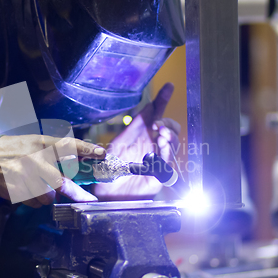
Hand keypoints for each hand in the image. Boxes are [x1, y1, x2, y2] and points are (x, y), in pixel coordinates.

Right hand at [0, 135, 105, 207]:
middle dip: (75, 193)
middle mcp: (33, 159)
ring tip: (38, 186)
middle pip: (60, 182)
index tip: (102, 153)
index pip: (67, 144)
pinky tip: (26, 190)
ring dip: (47, 196)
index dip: (86, 148)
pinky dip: (33, 200)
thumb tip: (79, 159)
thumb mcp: (33, 142)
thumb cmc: (14, 150)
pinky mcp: (15, 189)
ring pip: (47, 197)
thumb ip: (53, 150)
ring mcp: (23, 176)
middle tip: (88, 199)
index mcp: (41, 144)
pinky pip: (33, 203)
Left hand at [93, 83, 179, 200]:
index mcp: (141, 135)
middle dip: (168, 123)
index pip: (155, 114)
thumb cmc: (108, 167)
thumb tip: (149, 106)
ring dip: (169, 136)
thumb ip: (136, 125)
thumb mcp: (120, 141)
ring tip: (160, 135)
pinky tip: (161, 145)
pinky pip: (168, 160)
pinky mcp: (159, 175)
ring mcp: (156, 159)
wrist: (104, 190)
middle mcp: (151, 145)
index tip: (169, 86)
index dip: (162, 100)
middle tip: (158, 125)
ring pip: (173, 142)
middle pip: (170, 128)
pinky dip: (167, 150)